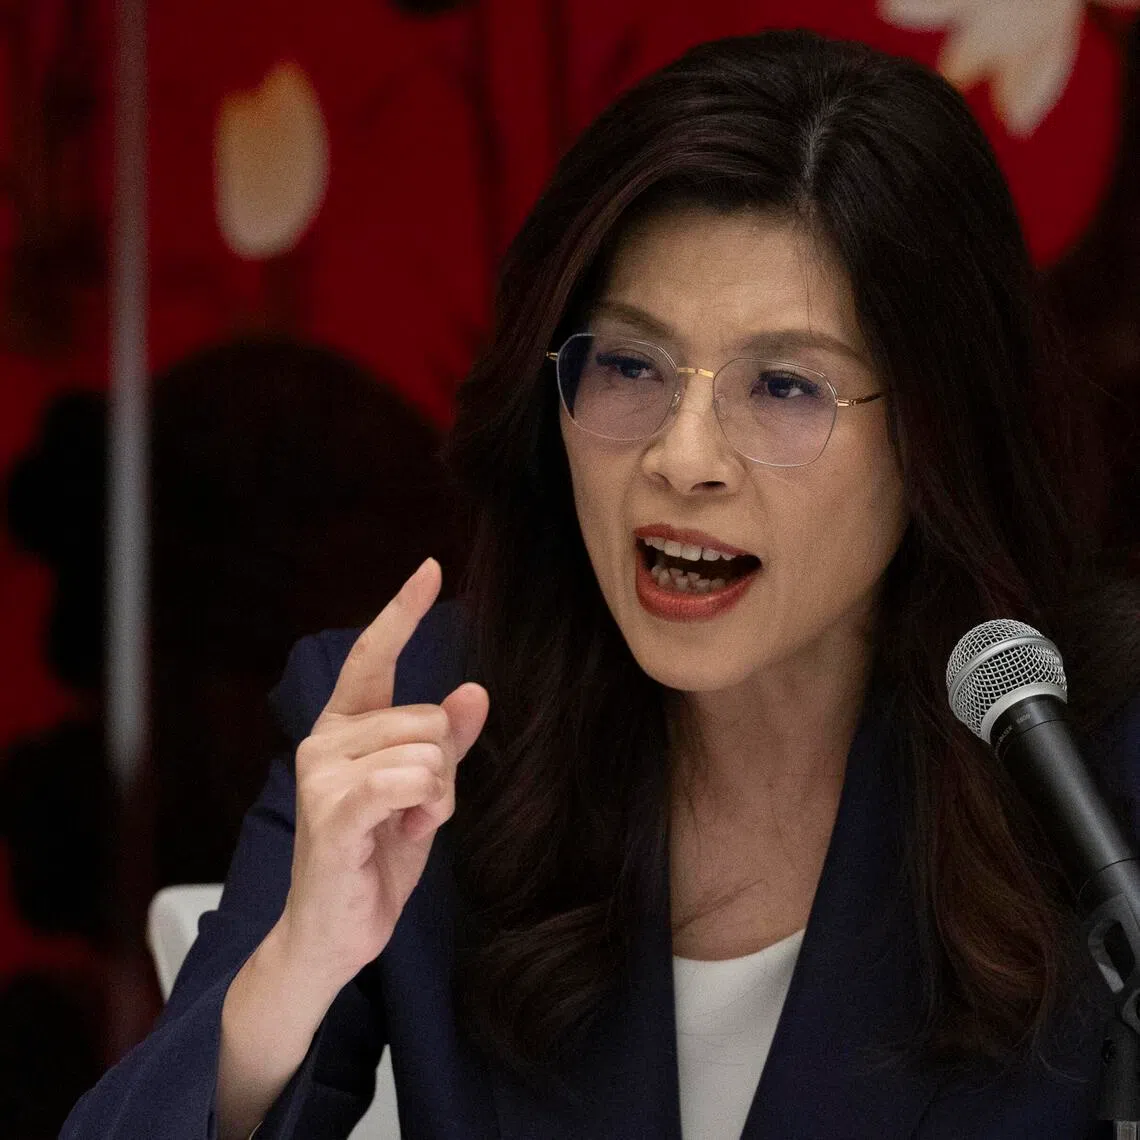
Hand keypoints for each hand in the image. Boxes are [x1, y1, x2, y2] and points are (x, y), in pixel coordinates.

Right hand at [274, 558, 487, 990]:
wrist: (334, 936)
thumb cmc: (376, 859)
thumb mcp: (424, 793)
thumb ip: (446, 742)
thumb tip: (475, 689)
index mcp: (345, 729)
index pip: (373, 656)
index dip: (402, 612)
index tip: (431, 568)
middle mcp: (325, 741)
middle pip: (429, 719)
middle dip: (445, 770)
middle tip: (418, 812)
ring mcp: (322, 775)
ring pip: (427, 750)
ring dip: (438, 798)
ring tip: (405, 829)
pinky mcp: (331, 813)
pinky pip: (406, 781)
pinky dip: (424, 810)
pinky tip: (402, 837)